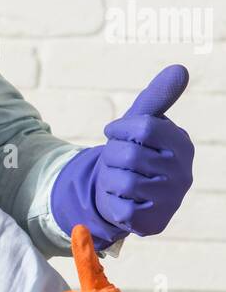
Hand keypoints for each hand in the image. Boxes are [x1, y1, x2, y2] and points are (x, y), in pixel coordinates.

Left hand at [50, 65, 193, 249]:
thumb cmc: (134, 152)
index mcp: (181, 144)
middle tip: (113, 161)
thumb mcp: (141, 123)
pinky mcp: (155, 222)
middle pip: (129, 154)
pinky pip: (121, 208)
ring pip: (121, 181)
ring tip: (116, 180)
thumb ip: (157, 97)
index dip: (120, 129)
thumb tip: (180, 68)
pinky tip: (119, 199)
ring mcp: (171, 200)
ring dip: (108, 179)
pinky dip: (111, 201)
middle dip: (110, 156)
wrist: (124, 194)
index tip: (112, 132)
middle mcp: (183, 172)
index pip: (146, 127)